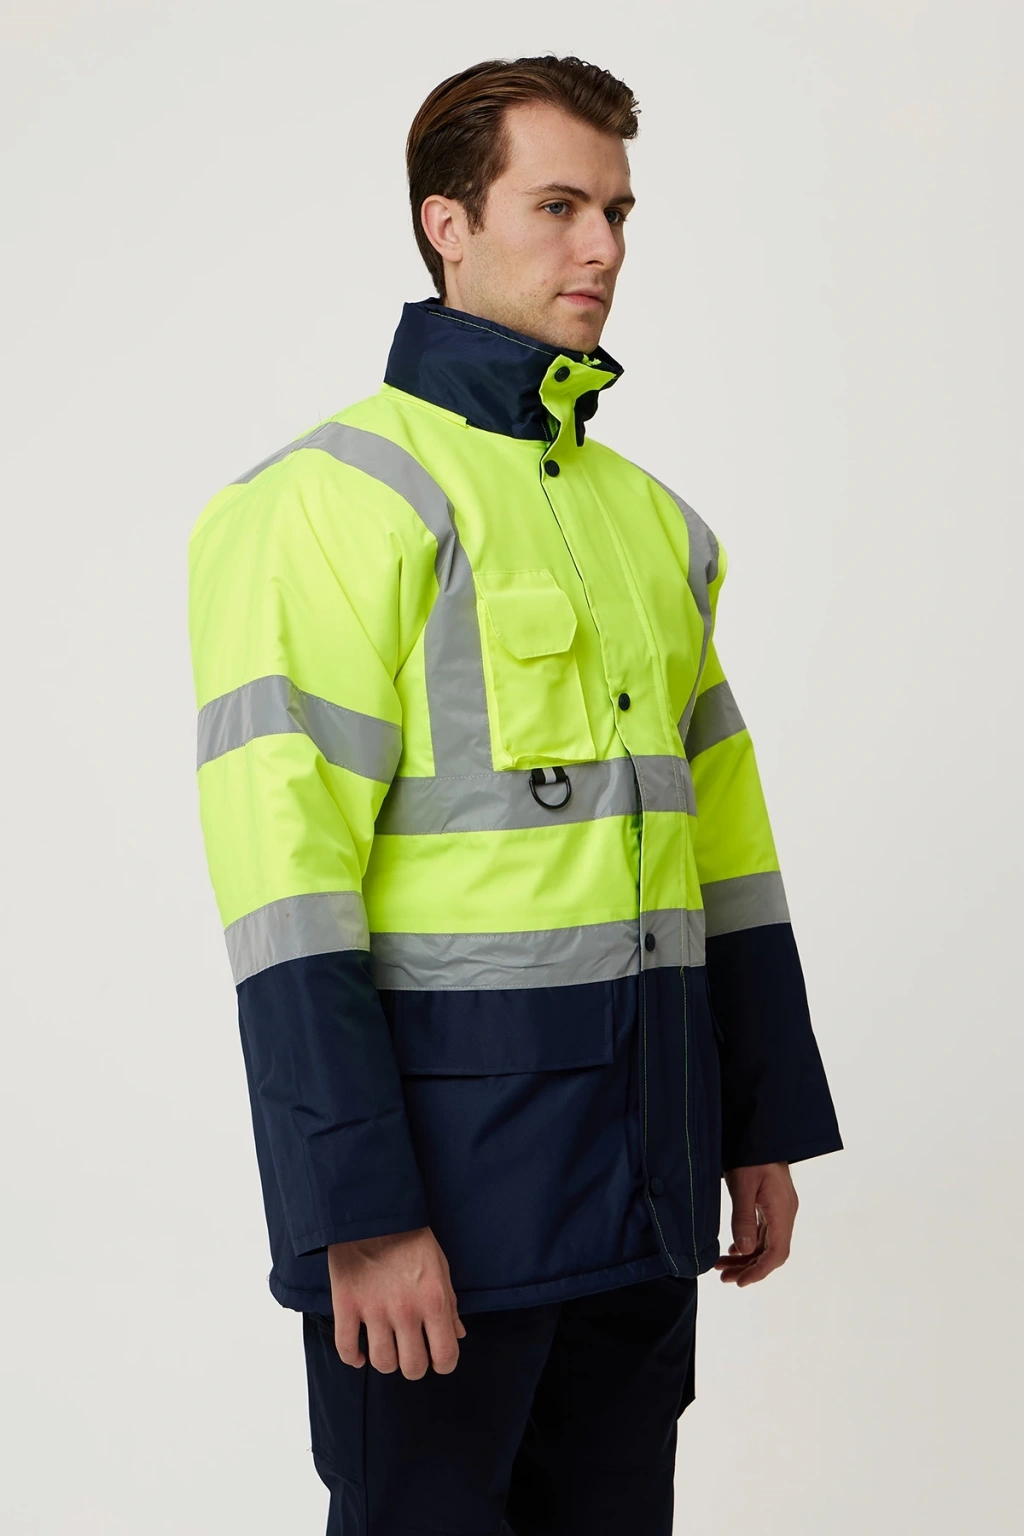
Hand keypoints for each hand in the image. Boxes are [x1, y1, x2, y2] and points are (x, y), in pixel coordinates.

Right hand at [327, 1226, 466, 1378]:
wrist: (373, 1212)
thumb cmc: (411, 1238)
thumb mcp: (440, 1267)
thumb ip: (450, 1305)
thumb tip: (458, 1335)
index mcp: (434, 1301)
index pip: (446, 1356)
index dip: (443, 1364)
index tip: (437, 1359)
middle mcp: (406, 1311)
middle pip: (413, 1367)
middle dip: (414, 1365)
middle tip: (411, 1352)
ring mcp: (374, 1310)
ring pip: (382, 1363)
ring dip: (386, 1360)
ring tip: (387, 1347)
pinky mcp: (346, 1305)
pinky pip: (346, 1348)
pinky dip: (353, 1357)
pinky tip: (360, 1352)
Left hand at [714, 1162, 797, 1286]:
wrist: (760, 1131)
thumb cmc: (752, 1155)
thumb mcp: (743, 1185)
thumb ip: (744, 1218)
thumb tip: (745, 1250)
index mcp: (782, 1211)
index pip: (776, 1253)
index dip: (759, 1271)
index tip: (740, 1282)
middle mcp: (785, 1213)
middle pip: (771, 1252)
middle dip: (749, 1268)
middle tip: (724, 1278)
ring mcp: (779, 1209)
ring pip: (766, 1243)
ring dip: (747, 1258)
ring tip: (722, 1267)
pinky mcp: (771, 1203)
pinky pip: (764, 1232)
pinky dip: (750, 1244)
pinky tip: (734, 1249)